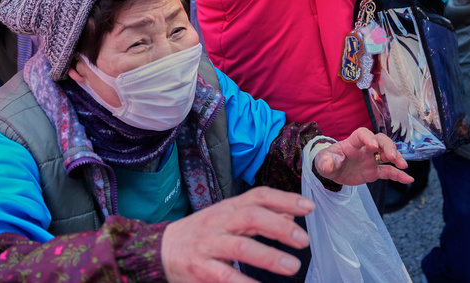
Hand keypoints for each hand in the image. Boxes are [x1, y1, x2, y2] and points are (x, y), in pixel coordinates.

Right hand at [161, 187, 313, 281]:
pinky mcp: (200, 269)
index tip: (308, 208)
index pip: (259, 196)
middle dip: (279, 227)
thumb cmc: (203, 233)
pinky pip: (224, 275)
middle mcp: (219, 222)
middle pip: (251, 217)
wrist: (161, 249)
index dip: (284, 200)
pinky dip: (243, 282)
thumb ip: (259, 216)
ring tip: (292, 266)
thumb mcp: (229, 218)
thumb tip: (291, 216)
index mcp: (229, 208)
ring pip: (240, 247)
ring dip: (268, 256)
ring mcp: (209, 245)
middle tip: (304, 240)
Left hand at [314, 128, 410, 185]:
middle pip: (380, 140)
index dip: (368, 137)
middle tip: (392, 156)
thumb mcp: (323, 162)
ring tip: (403, 165)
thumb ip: (325, 162)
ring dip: (396, 157)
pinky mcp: (374, 171)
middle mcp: (364, 148)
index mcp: (352, 142)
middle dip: (387, 146)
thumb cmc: (327, 161)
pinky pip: (388, 172)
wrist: (332, 171)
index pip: (362, 134)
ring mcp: (371, 159)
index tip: (373, 145)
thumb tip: (328, 166)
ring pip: (387, 154)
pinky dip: (398, 175)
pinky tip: (408, 179)